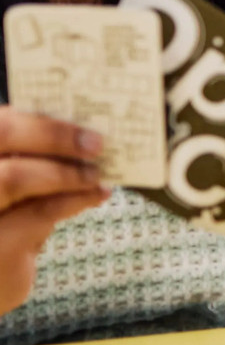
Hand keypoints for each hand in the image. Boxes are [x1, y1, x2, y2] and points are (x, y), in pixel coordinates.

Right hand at [0, 109, 111, 316]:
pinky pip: (38, 214)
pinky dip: (74, 201)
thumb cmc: (4, 226)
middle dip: (52, 134)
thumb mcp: (14, 193)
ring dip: (67, 172)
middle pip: (0, 134)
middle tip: (95, 143)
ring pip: (15, 176)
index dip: (36, 119)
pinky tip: (95, 196)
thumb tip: (79, 138)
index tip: (78, 120)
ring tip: (95, 175)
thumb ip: (30, 163)